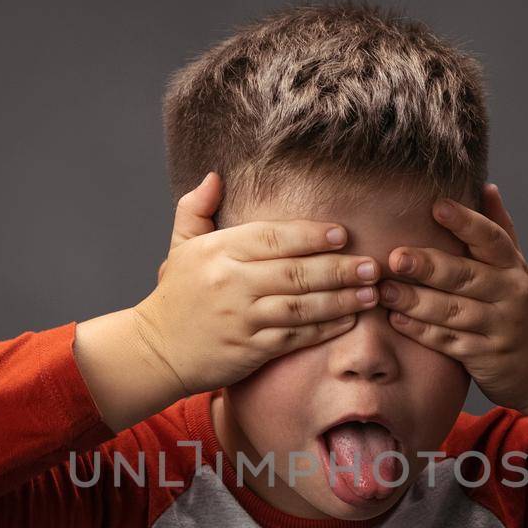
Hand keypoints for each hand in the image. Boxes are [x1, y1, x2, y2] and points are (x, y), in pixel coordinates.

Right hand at [132, 172, 382, 393]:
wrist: (155, 350)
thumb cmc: (175, 296)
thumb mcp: (180, 246)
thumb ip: (196, 208)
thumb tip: (216, 176)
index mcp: (218, 252)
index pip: (273, 237)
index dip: (311, 235)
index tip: (343, 234)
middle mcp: (231, 283)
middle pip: (295, 272)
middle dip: (339, 268)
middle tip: (372, 265)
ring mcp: (241, 318)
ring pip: (301, 306)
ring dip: (341, 299)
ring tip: (370, 292)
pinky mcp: (249, 350)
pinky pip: (295, 337)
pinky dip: (324, 329)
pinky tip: (348, 320)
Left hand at [377, 183, 527, 427]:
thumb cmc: (521, 309)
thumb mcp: (517, 270)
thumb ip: (499, 231)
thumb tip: (486, 187)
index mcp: (515, 267)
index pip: (492, 238)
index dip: (466, 222)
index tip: (437, 205)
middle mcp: (510, 294)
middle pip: (467, 276)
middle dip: (428, 266)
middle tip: (395, 257)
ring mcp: (499, 328)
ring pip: (453, 312)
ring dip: (416, 301)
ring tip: (384, 290)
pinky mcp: (485, 357)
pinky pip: (448, 341)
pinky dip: (421, 331)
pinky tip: (396, 319)